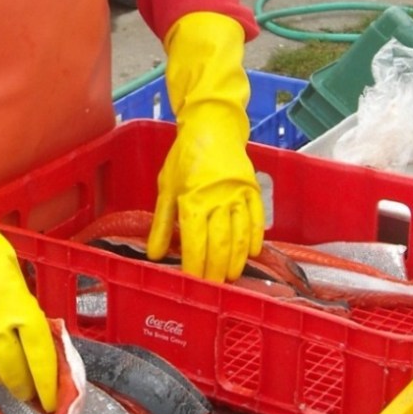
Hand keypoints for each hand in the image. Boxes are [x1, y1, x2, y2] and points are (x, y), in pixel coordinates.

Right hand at [0, 217, 57, 408]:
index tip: (52, 400)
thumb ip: (23, 308)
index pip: (40, 357)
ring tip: (4, 376)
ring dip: (1, 379)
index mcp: (20, 310)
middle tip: (28, 391)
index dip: (48, 384)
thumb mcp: (14, 275)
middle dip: (25, 386)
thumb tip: (32, 335)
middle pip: (15, 372)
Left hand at [147, 12, 263, 281]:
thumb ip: (162, 222)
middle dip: (216, 269)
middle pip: (219, 243)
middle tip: (213, 287)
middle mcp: (217, 199)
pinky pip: (257, 219)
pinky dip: (256, 238)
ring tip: (231, 276)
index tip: (193, 282)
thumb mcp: (166, 187)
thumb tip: (155, 255)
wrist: (212, 126)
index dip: (195, 265)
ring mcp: (238, 194)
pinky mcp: (253, 189)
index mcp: (192, 199)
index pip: (195, 241)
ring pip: (241, 235)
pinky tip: (253, 253)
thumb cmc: (184, 156)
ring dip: (236, 259)